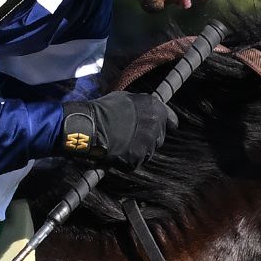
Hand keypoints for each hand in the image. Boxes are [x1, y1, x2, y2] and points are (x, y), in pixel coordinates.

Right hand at [58, 92, 175, 169]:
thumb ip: (141, 106)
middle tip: (131, 137)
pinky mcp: (137, 159)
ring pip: (148, 152)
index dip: (168, 124)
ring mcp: (147, 144)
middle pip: (158, 138)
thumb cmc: (104, 109)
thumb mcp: (126, 98)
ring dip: (138, 150)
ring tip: (121, 144)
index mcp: (155, 109)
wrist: (90, 126)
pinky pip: (135, 162)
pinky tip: (116, 152)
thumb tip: (145, 111)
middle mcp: (156, 126)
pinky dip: (127, 160)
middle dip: (148, 138)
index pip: (170, 120)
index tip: (169, 127)